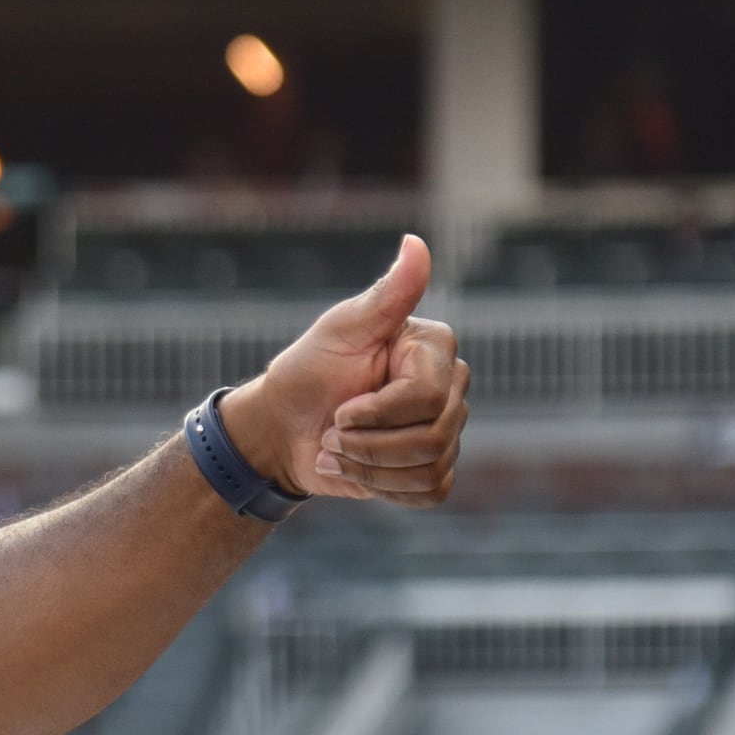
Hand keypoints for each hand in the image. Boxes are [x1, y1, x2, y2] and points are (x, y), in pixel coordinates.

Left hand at [221, 234, 469, 506]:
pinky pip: (430, 491)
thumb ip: (385, 295)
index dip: (376, 413)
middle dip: (366, 444)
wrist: (284, 428)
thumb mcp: (339, 331)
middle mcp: (450, 387)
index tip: (340, 409)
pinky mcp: (433, 468)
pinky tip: (353, 470)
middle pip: (432, 437)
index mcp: (433, 349)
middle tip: (332, 431)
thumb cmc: (307, 372)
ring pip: (430, 467)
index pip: (426, 396)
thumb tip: (415, 243)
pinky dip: (381, 488)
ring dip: (368, 468)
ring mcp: (446, 429)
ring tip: (338, 449)